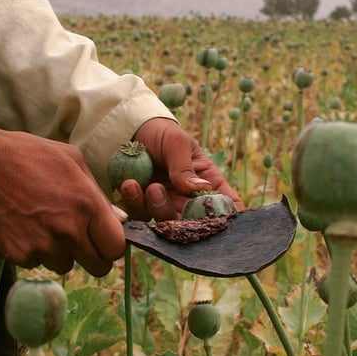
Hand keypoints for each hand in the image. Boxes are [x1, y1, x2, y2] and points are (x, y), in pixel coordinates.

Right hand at [0, 107, 125, 275]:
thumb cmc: (24, 154)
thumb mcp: (70, 160)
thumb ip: (98, 193)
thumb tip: (120, 219)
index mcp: (87, 204)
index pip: (116, 247)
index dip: (111, 246)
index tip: (103, 241)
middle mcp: (68, 229)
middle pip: (98, 267)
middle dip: (92, 256)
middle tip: (79, 241)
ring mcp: (42, 245)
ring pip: (65, 266)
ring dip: (60, 252)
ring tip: (43, 224)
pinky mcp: (18, 254)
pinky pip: (37, 263)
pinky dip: (33, 251)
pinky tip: (23, 226)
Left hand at [118, 117, 243, 220]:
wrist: (128, 131)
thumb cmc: (161, 134)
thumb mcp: (176, 143)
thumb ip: (184, 167)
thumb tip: (199, 189)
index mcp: (208, 183)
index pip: (229, 207)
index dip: (228, 219)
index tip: (215, 220)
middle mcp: (189, 200)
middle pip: (195, 224)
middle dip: (182, 217)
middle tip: (160, 191)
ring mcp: (165, 206)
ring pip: (167, 224)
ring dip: (157, 207)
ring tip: (148, 185)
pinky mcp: (142, 208)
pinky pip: (141, 216)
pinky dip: (135, 203)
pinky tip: (130, 184)